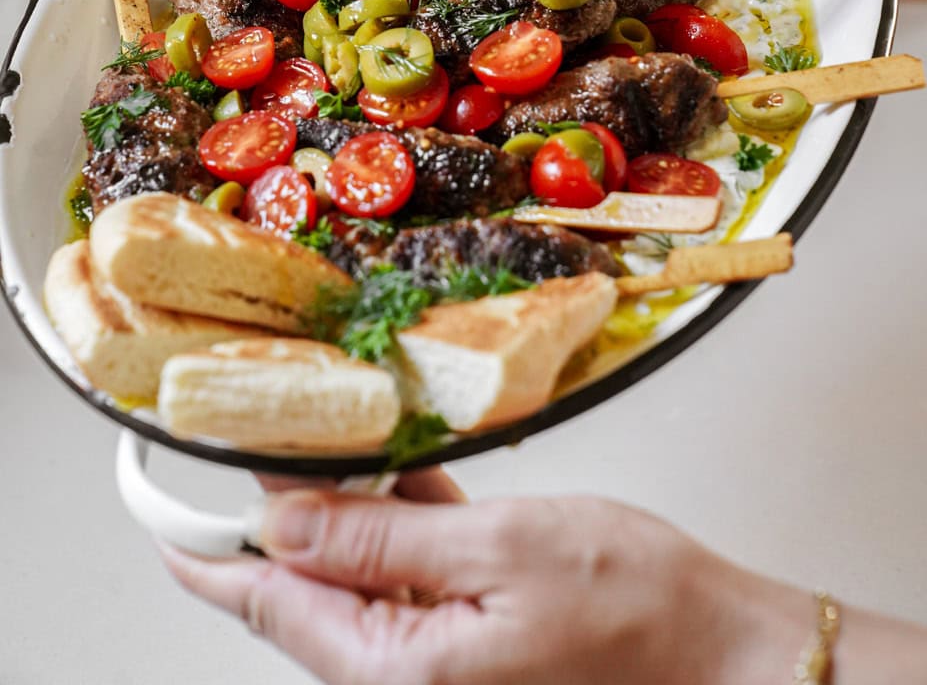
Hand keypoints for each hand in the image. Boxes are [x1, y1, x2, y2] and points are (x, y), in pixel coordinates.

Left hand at [160, 471, 816, 684]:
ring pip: (348, 565)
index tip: (160, 506)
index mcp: (396, 668)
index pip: (266, 601)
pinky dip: (385, 510)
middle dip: (265, 512)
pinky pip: (400, 560)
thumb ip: (384, 540)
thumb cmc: (631, 604)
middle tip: (240, 434)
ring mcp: (433, 644)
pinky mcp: (465, 616)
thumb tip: (284, 521)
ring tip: (306, 435)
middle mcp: (403, 668)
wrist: (715, 642)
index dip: (204, 549)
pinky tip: (386, 464)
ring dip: (328, 504)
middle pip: (298, 584)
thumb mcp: (500, 551)